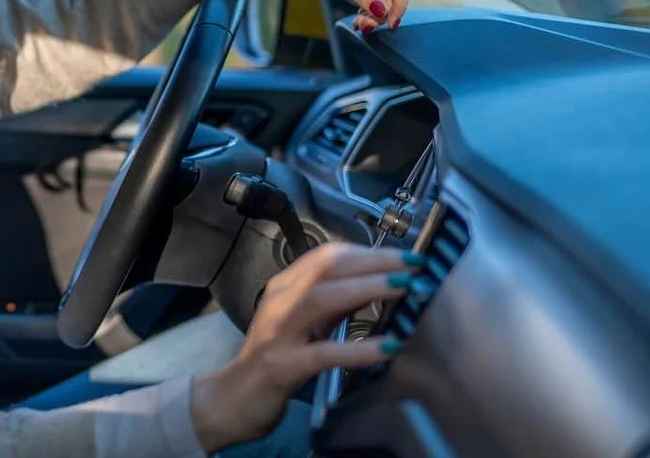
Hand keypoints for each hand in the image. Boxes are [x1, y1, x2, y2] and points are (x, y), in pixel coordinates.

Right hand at [189, 243, 420, 451]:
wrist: (234, 397)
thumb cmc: (275, 357)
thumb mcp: (306, 323)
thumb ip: (335, 304)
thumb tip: (378, 284)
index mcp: (285, 287)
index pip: (327, 256)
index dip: (368, 252)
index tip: (404, 256)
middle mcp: (280, 302)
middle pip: (327, 268)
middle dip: (374, 262)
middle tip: (415, 264)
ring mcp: (279, 332)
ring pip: (321, 298)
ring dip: (366, 289)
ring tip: (404, 289)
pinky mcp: (282, 365)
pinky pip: (323, 353)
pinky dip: (358, 348)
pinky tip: (388, 347)